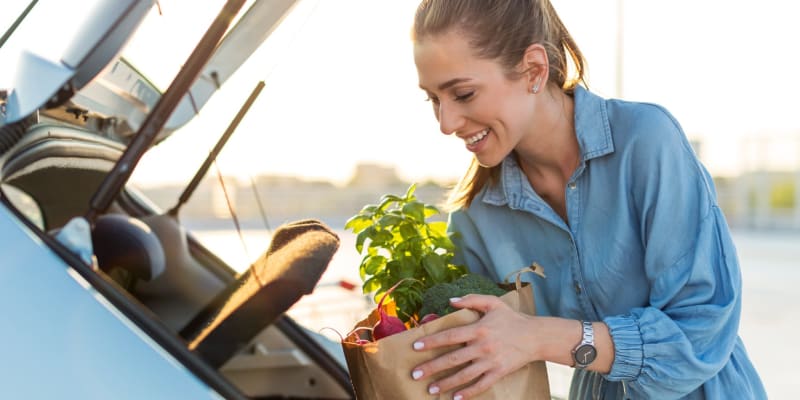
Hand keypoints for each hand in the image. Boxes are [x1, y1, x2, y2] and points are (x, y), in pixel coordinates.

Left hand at [410, 294, 537, 398]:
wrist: (536, 336)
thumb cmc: (512, 318)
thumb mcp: (493, 303)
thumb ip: (471, 300)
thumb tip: (450, 300)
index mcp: (478, 329)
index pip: (450, 336)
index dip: (432, 341)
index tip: (415, 346)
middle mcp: (482, 347)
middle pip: (452, 359)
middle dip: (432, 367)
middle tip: (415, 374)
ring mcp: (491, 362)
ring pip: (464, 375)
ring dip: (446, 383)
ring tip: (430, 389)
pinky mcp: (499, 373)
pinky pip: (481, 385)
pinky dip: (468, 393)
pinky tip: (455, 398)